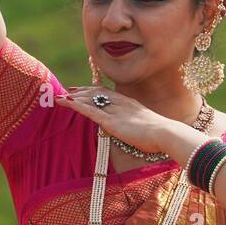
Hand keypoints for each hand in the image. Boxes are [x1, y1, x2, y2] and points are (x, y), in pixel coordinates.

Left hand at [57, 85, 174, 152]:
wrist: (165, 133)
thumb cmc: (161, 134)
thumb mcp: (148, 125)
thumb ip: (138, 124)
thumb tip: (134, 129)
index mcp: (130, 103)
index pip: (108, 93)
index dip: (94, 90)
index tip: (83, 90)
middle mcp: (120, 103)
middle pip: (97, 92)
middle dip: (82, 91)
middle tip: (69, 91)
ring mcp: (115, 111)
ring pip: (90, 99)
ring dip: (74, 97)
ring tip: (61, 97)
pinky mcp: (110, 121)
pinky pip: (89, 110)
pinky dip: (75, 105)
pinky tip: (66, 102)